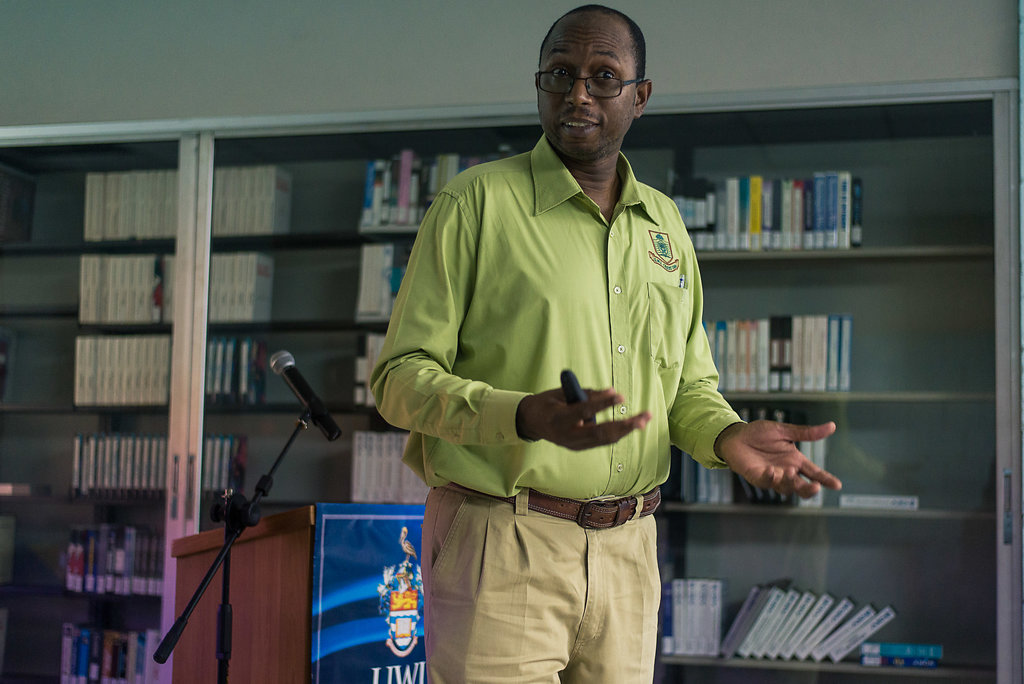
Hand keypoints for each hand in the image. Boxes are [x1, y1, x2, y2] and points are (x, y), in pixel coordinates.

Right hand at [516, 386, 650, 449]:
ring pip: (604, 440)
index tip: (620, 396)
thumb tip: (611, 392)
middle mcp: (567, 436)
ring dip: (626, 430)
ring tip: (644, 420)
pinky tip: (630, 426)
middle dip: (624, 426)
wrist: (531, 422)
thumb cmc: (547, 403)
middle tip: (643, 417)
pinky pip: (601, 441)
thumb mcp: (561, 393)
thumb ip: (585, 393)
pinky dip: (617, 433)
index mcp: (559, 418)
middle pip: (600, 433)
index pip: (584, 411)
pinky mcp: (578, 448)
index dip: (603, 404)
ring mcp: (573, 445)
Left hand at [714, 420, 841, 498]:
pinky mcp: (757, 477)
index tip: (837, 485)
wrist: (736, 435)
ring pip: (786, 488)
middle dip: (810, 489)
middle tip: (816, 486)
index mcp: (795, 460)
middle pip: (802, 486)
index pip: (814, 473)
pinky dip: (771, 478)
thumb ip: (806, 433)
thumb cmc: (759, 433)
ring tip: (791, 472)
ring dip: (790, 483)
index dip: (825, 479)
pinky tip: (773, 472)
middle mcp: (786, 471)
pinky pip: (766, 482)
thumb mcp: (784, 431)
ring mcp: (772, 476)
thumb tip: (832, 426)